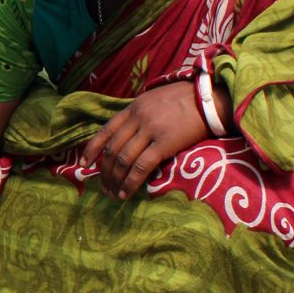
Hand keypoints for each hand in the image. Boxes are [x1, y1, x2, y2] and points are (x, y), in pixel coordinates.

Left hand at [79, 81, 218, 198]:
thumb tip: (127, 132)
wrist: (209, 98)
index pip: (105, 131)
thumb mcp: (154, 99)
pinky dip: (130, 182)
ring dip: (115, 180)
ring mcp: (150, 130)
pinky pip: (141, 167)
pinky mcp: (165, 143)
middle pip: (112, 149)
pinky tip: (126, 193)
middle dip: (104, 172)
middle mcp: (137, 119)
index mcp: (132, 108)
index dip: (92, 150)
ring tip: (113, 194)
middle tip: (103, 187)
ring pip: (123, 160)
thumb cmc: (184, 99)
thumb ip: (138, 114)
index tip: (84, 165)